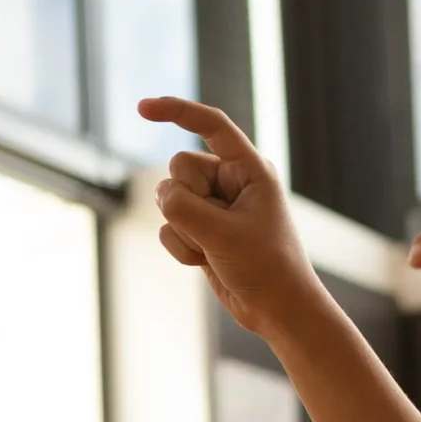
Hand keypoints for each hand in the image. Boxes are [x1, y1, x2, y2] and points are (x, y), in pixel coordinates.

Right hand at [139, 97, 328, 337]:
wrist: (278, 311)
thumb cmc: (266, 268)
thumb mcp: (224, 234)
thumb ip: (184, 208)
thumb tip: (160, 195)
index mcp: (250, 170)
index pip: (211, 126)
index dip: (176, 112)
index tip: (142, 109)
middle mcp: (231, 182)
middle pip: (179, 167)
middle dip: (186, 200)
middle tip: (217, 228)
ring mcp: (214, 207)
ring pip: (169, 199)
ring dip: (184, 229)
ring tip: (215, 250)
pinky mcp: (201, 230)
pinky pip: (169, 227)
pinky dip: (181, 247)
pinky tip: (205, 262)